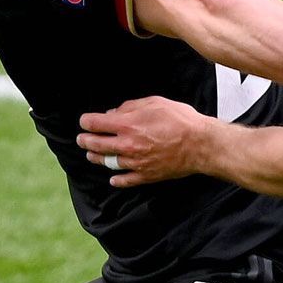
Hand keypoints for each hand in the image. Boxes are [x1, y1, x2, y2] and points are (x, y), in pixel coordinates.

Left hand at [78, 97, 207, 187]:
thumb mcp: (154, 103)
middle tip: (81, 140)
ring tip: (92, 156)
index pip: (95, 124)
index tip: (85, 121)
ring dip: (96, 159)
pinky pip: (126, 180)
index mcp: (127, 125)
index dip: (86, 122)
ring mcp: (135, 163)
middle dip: (85, 141)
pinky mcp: (146, 175)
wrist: (200, 144)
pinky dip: (117, 180)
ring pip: (108, 163)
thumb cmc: (180, 119)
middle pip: (96, 145)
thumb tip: (114, 113)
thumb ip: (131, 107)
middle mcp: (127, 145)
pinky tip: (112, 179)